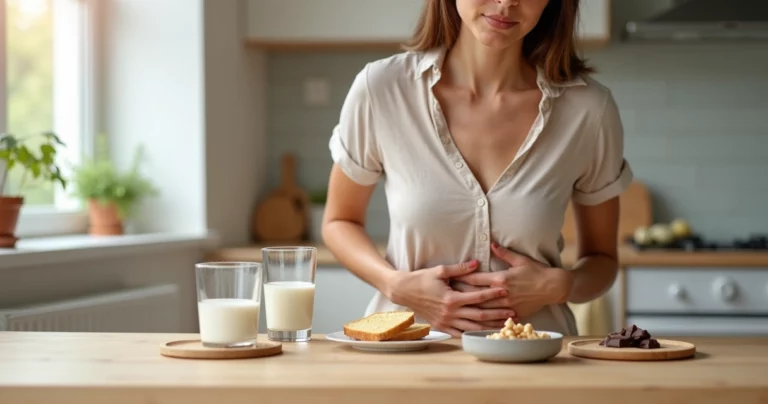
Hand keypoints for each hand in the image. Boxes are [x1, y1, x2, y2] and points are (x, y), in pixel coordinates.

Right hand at [388, 260, 514, 336]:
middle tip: (512, 312)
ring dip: (489, 326)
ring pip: (472, 327)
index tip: (505, 291)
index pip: (477, 296)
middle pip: (479, 315)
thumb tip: (477, 263)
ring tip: (503, 325)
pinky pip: (460, 333)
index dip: (492, 294)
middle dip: (497, 314)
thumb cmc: (421, 278)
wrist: (403, 291)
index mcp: (451, 298)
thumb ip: (460, 269)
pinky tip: (484, 333)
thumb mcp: (440, 270)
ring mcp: (446, 321)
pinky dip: (473, 333)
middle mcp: (450, 312)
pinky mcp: (442, 326)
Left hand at [453, 243, 572, 318]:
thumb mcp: (520, 259)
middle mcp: (502, 293)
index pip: (476, 279)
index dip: (461, 278)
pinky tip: (473, 322)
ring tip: (455, 309)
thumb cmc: (537, 271)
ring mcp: (507, 305)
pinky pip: (495, 319)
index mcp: (501, 279)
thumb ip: (504, 253)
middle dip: (460, 294)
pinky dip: (484, 321)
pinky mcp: (514, 314)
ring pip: (483, 309)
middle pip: (475, 295)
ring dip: (469, 308)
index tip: (450, 278)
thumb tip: (492, 244)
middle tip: (446, 295)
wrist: (553, 287)